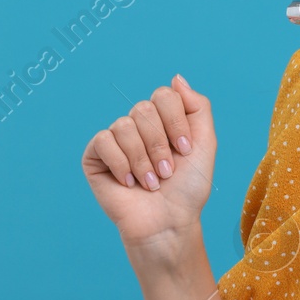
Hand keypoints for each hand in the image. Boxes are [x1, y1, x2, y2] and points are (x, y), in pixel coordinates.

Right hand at [82, 74, 217, 252]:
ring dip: (142, 159)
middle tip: (167, 172)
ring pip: (124, 126)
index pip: (164, 95)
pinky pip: (104, 140)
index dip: (176, 123)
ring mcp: (115, 139)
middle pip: (143, 109)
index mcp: (163, 119)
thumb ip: (197, 107)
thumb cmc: (188, 188)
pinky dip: (121, 164)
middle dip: (160, 145)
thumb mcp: (205, 143)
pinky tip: (128, 183)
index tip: (185, 151)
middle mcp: (138, 125)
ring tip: (151, 182)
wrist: (168, 222)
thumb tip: (176, 77)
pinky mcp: (95, 155)